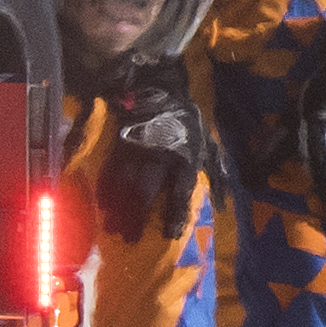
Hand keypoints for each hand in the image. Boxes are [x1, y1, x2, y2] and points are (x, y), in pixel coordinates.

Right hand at [96, 65, 210, 241]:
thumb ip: (216, 174)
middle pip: (145, 193)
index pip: (180, 192)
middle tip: (129, 240)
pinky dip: (105, 190)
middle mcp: (158, 158)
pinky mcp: (118, 145)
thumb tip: (224, 206)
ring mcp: (135, 151)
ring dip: (117, 209)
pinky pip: (109, 171)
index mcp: (183, 158)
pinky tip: (101, 205)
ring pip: (124, 185)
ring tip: (112, 229)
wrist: (157, 87)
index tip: (171, 235)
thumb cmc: (184, 120)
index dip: (176, 215)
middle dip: (137, 218)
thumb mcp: (206, 143)